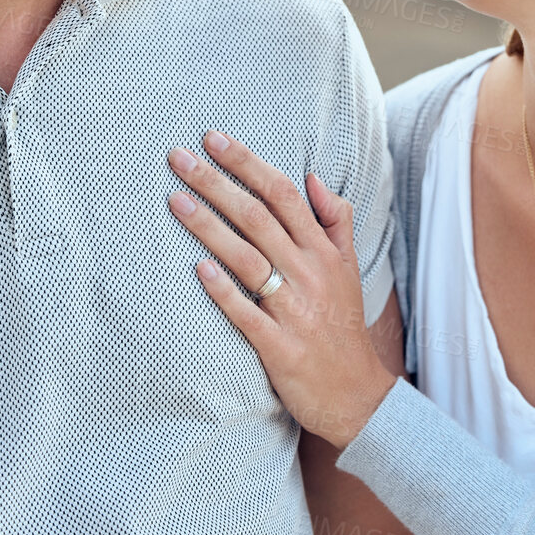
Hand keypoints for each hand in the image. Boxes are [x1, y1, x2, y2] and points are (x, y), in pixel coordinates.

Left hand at [166, 131, 397, 447]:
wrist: (359, 396)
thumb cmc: (343, 325)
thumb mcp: (351, 268)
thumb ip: (334, 220)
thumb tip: (312, 177)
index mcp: (324, 251)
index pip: (284, 194)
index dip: (247, 163)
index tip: (212, 139)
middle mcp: (310, 273)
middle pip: (258, 217)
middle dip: (216, 183)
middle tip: (177, 156)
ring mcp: (295, 310)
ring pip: (247, 258)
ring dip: (209, 226)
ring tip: (174, 199)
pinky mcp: (280, 347)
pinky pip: (247, 314)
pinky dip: (223, 291)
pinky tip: (197, 269)